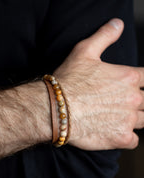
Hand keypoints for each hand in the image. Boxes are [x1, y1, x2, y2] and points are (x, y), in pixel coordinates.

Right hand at [54, 18, 143, 149]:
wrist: (55, 108)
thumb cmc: (68, 80)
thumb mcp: (84, 51)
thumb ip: (104, 36)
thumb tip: (118, 24)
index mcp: (127, 77)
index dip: (142, 82)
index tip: (135, 86)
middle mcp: (132, 98)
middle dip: (139, 101)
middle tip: (123, 103)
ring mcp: (128, 120)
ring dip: (134, 118)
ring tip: (118, 117)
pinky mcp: (120, 138)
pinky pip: (134, 141)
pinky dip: (127, 137)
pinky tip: (116, 132)